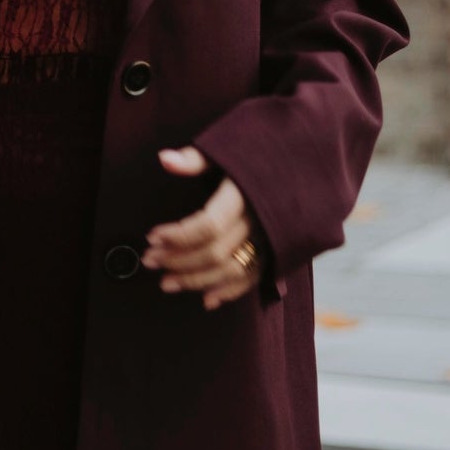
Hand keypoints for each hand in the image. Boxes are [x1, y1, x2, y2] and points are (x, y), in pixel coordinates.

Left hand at [142, 146, 261, 310]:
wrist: (301, 164)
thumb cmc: (256, 155)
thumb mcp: (226, 150)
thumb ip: (195, 158)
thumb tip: (164, 159)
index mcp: (244, 196)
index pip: (209, 225)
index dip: (178, 235)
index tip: (152, 236)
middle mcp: (258, 222)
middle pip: (215, 251)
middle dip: (178, 260)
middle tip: (149, 260)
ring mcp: (269, 241)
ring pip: (230, 270)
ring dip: (196, 281)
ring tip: (166, 283)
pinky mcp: (275, 252)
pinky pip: (253, 278)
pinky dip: (230, 291)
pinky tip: (206, 300)